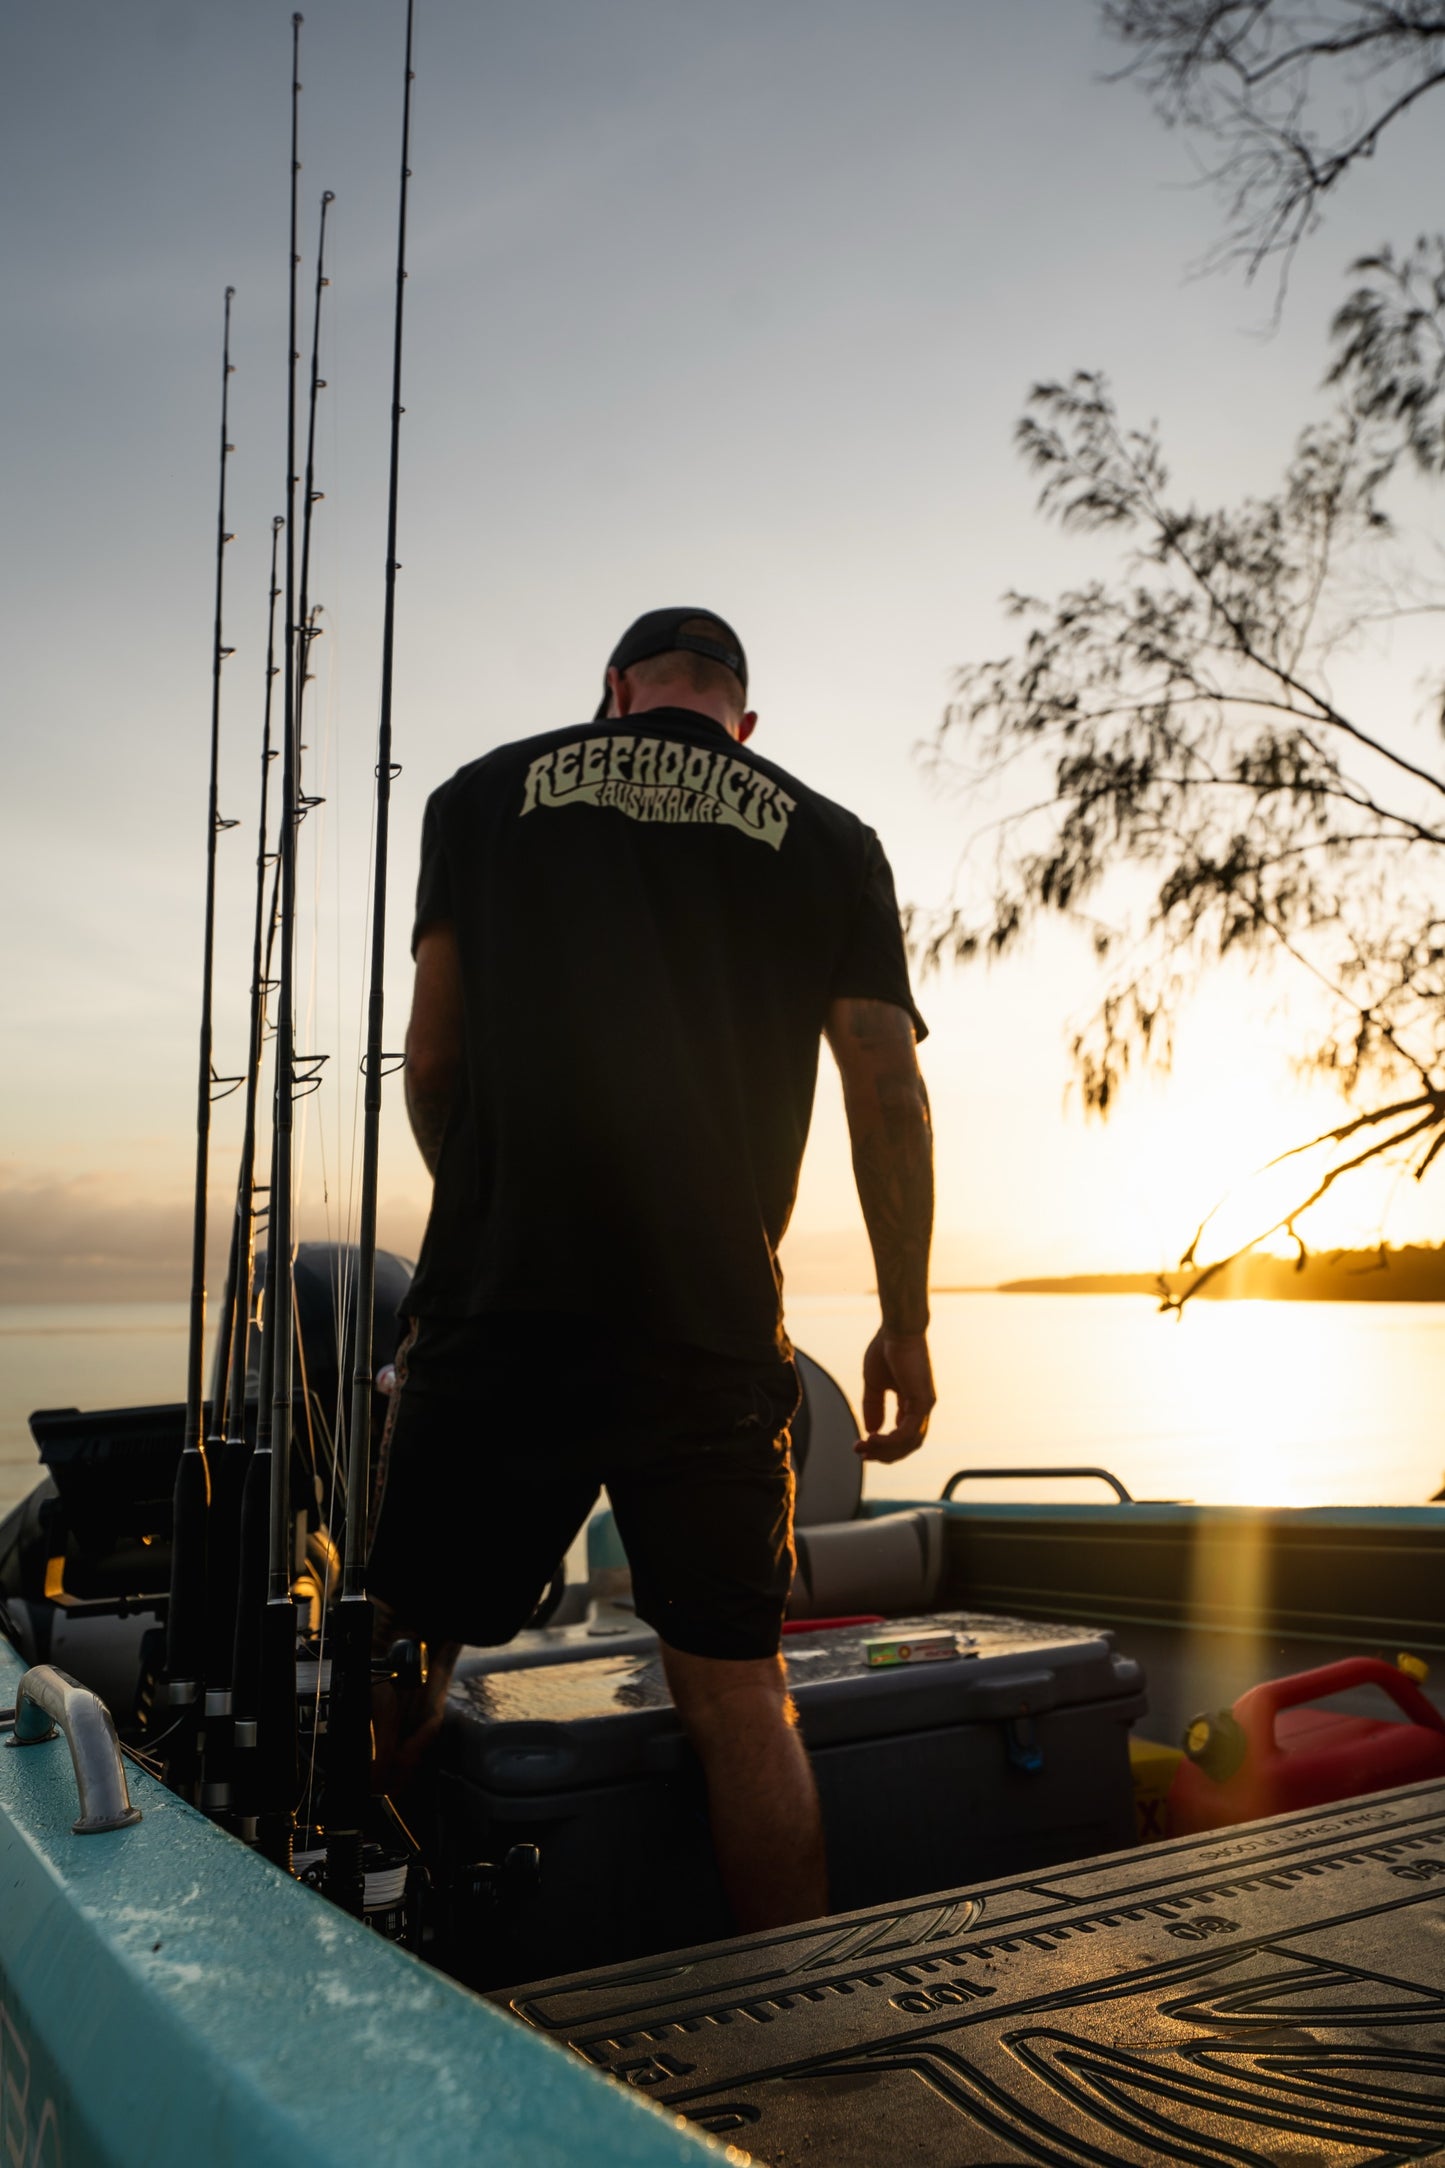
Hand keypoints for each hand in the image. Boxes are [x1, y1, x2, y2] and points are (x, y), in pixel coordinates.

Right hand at [857, 1328, 934, 1462]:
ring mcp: (925, 1406)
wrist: (897, 1329)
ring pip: (909, 1442)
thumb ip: (873, 1406)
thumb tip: (871, 1430)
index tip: (861, 1446)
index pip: (903, 1436)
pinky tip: (872, 1439)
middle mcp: (922, 1407)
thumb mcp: (874, 1383)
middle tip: (862, 1455)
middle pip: (908, 1445)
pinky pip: (907, 1432)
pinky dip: (890, 1441)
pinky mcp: (923, 1401)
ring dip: (885, 1451)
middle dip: (884, 1454)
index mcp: (912, 1403)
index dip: (883, 1446)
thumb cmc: (886, 1349)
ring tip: (864, 1448)